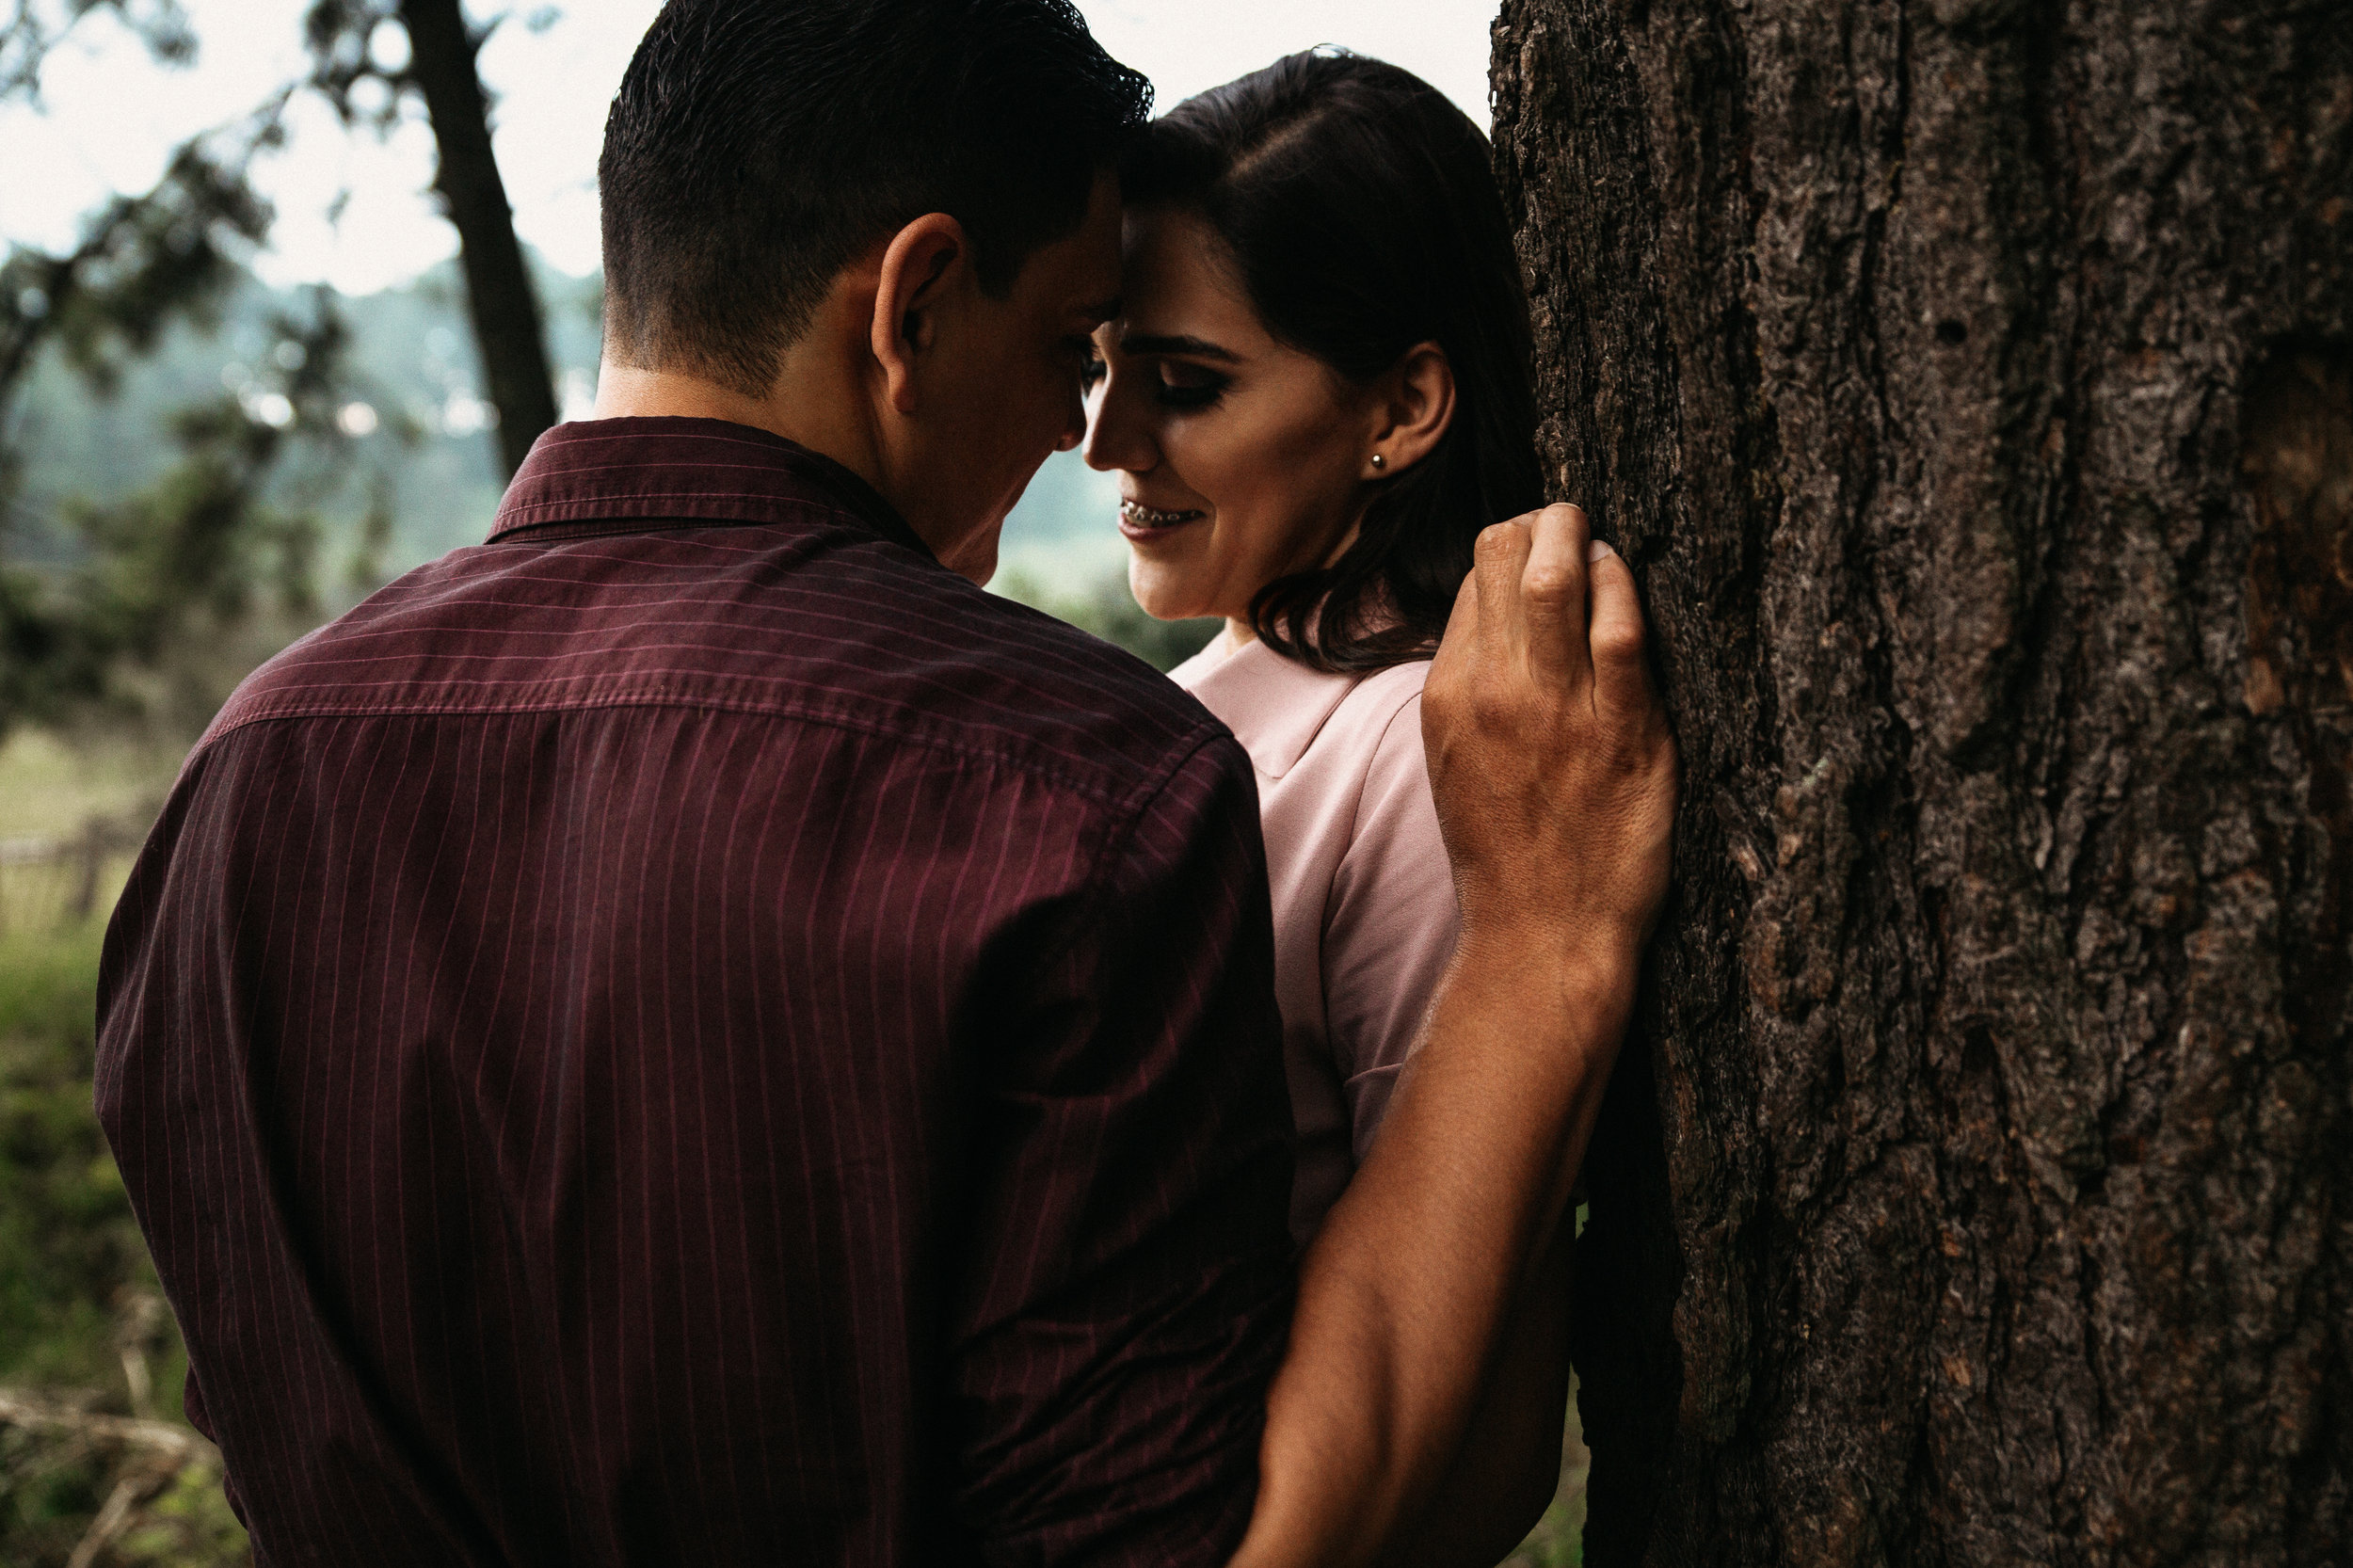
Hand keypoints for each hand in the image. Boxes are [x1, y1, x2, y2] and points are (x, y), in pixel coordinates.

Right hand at [1422, 503, 1677, 965]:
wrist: (1544, 933)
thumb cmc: (1505, 851)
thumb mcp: (1455, 760)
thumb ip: (1470, 687)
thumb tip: (1492, 617)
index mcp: (1448, 697)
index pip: (1471, 583)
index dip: (1507, 547)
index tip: (1534, 545)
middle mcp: (1494, 694)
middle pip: (1504, 561)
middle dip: (1539, 523)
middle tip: (1567, 521)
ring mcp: (1558, 712)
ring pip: (1557, 581)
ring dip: (1578, 537)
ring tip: (1592, 533)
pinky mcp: (1624, 733)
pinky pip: (1623, 634)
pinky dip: (1623, 588)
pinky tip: (1627, 579)